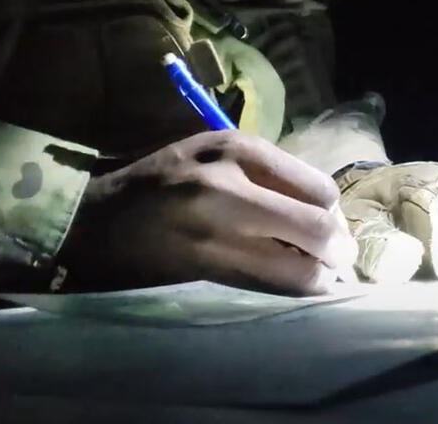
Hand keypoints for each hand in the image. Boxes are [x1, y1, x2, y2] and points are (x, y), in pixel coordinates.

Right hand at [58, 131, 356, 294]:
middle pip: (316, 226)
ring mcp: (217, 232)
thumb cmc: (162, 182)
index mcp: (235, 148)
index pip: (316, 186)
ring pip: (299, 266)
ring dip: (321, 275)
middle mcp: (230, 186)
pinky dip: (295, 288)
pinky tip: (297, 287)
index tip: (330, 221)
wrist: (96, 220)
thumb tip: (325, 207)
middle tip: (341, 257)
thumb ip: (266, 171)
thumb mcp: (212, 153)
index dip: (331, 210)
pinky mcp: (205, 269)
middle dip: (337, 247)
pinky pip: (269, 285)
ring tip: (323, 276)